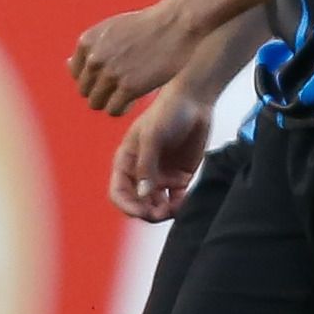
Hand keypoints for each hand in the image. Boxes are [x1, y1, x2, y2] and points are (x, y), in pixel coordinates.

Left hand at [70, 3, 196, 114]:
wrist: (176, 24)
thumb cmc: (147, 26)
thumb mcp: (111, 29)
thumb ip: (91, 47)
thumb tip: (67, 66)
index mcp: (86, 42)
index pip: (77, 75)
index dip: (94, 78)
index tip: (111, 77)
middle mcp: (94, 59)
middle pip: (85, 91)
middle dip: (102, 91)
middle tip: (121, 88)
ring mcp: (111, 74)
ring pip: (96, 103)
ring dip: (110, 102)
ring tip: (127, 96)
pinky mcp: (129, 88)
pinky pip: (114, 110)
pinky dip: (122, 109)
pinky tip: (134, 101)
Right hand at [108, 84, 214, 222]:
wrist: (194, 101)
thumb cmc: (167, 112)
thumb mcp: (153, 136)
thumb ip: (147, 165)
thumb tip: (144, 194)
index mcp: (127, 162)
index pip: (119, 193)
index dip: (127, 206)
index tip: (141, 211)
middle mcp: (142, 172)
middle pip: (138, 203)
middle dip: (147, 212)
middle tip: (162, 213)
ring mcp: (161, 176)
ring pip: (158, 205)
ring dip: (164, 212)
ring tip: (176, 207)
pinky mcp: (181, 176)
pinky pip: (177, 199)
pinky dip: (180, 205)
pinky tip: (185, 201)